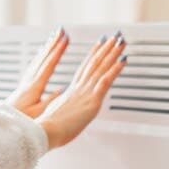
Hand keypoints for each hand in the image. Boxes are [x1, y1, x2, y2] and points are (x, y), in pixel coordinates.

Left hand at [6, 27, 69, 117]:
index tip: (66, 38)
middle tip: (61, 31)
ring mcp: (25, 83)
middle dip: (53, 44)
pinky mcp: (23, 87)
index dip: (57, 51)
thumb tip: (63, 90)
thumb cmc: (19, 122)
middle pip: (42, 58)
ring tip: (54, 38)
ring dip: (47, 48)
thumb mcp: (38, 114)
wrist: (1, 125)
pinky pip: (34, 66)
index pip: (47, 65)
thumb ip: (50, 101)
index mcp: (33, 88)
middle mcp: (28, 82)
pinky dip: (40, 58)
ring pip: (37, 60)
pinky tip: (42, 56)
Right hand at [38, 32, 125, 148]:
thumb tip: (60, 108)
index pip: (84, 69)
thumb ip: (60, 108)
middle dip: (105, 49)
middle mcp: (78, 89)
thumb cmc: (48, 128)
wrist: (45, 131)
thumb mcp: (54, 115)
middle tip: (113, 37)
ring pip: (101, 68)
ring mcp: (86, 93)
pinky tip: (123, 60)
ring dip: (112, 53)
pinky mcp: (92, 101)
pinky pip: (106, 80)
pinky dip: (115, 69)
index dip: (92, 56)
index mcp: (70, 93)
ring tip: (120, 41)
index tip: (98, 45)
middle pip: (93, 64)